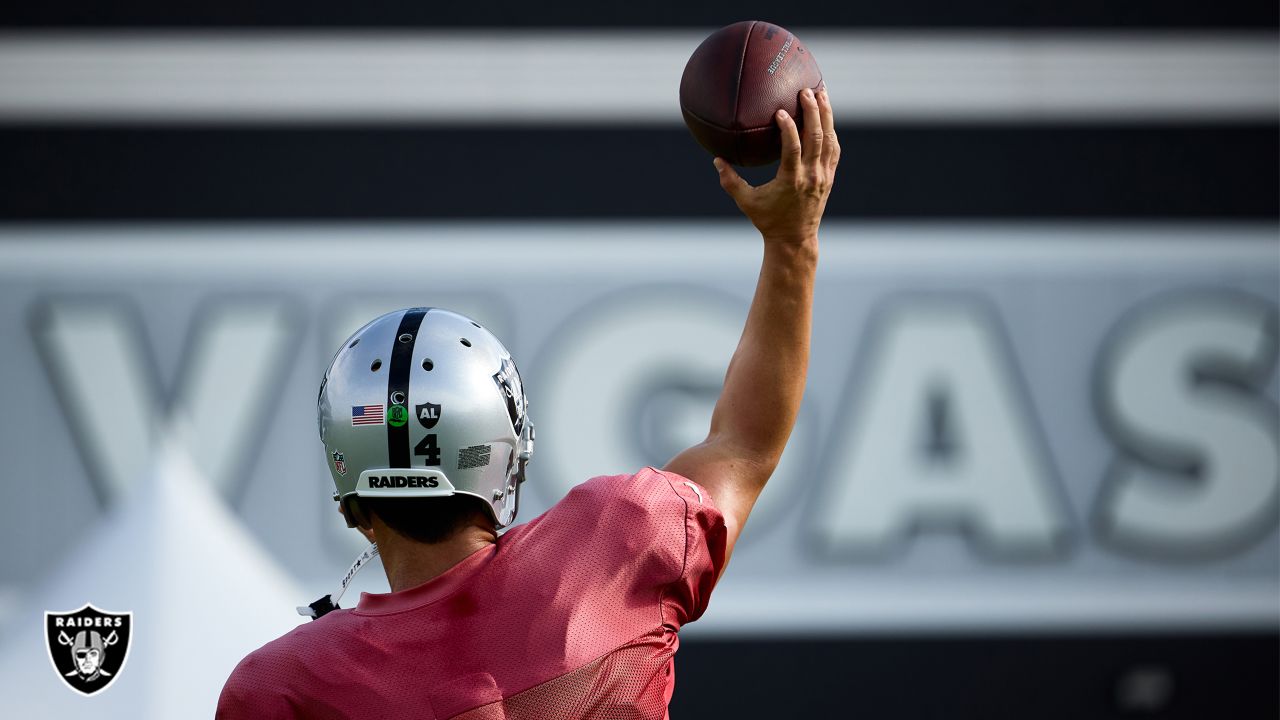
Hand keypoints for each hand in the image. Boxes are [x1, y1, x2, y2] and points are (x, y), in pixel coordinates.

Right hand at [714, 87, 838, 243]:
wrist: (795, 239)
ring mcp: (823, 176)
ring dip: (826, 115)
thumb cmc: (768, 220)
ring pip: (829, 140)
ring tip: (822, 93)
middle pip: (816, 138)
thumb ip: (731, 181)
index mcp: (791, 180)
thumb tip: (716, 160)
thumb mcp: (746, 203)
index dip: (789, 128)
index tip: (780, 112)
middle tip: (807, 90)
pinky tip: (826, 116)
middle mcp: (811, 176)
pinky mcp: (829, 177)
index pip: (793, 149)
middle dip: (813, 111)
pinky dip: (831, 131)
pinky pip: (833, 150)